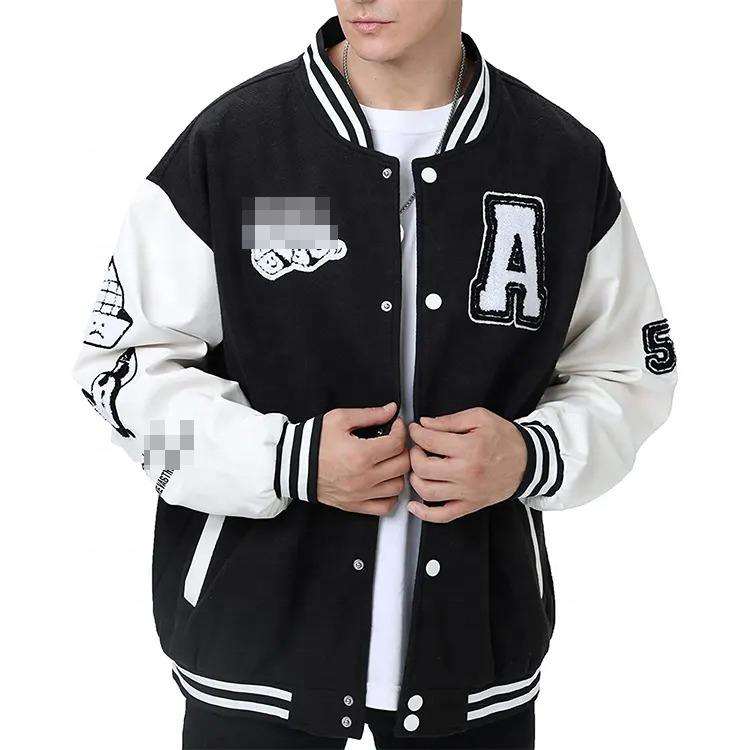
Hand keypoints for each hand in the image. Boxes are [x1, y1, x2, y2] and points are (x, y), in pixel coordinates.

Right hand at [317, 402, 409, 515]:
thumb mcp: (340, 419)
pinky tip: (384, 482)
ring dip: (398, 472)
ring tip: (389, 461)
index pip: (397, 443)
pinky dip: (390, 495)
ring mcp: (360, 494)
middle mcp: (363, 477)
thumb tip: (390, 410)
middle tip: (394, 442)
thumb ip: (369, 414)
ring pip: (398, 486)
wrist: (293, 465)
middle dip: (402, 449)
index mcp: (361, 454)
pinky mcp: (355, 505)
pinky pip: (385, 506)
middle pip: (402, 465)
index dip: (400, 430)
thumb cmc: (313, 443)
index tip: (396, 426)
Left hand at [407, 407, 526, 522]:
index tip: (415, 429)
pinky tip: (414, 505)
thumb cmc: (505, 438)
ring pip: (427, 492)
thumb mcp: (480, 418)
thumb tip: (425, 424)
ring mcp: (467, 493)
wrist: (528, 461)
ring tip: (419, 468)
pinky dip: (424, 514)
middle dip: (413, 455)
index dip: (416, 432)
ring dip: (415, 479)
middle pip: (423, 468)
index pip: (429, 441)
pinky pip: (442, 516)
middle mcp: (467, 473)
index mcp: (470, 448)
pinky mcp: (470, 506)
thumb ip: (450, 420)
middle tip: (418, 447)